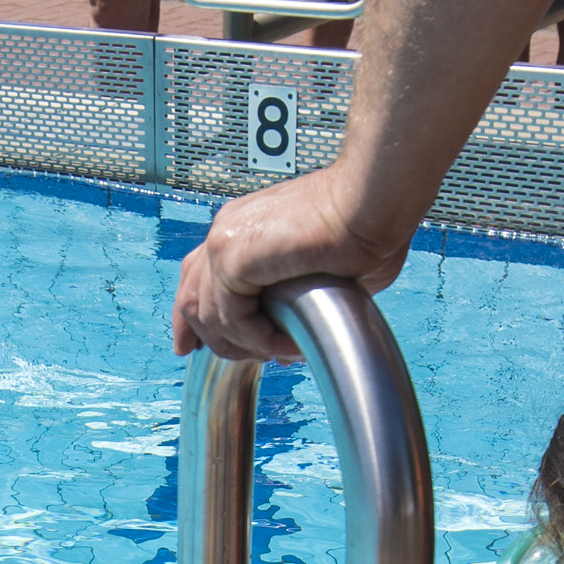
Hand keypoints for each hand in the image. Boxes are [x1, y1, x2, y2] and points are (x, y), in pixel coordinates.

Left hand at [171, 169, 410, 362]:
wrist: (372, 203)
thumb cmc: (363, 228)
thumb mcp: (318, 272)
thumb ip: (293, 304)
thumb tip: (288, 346)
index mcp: (241, 228)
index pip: (196, 276)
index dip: (191, 317)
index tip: (191, 348)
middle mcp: (226, 231)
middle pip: (191, 298)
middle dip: (210, 340)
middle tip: (253, 360)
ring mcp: (224, 241)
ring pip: (211, 318)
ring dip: (245, 345)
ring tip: (282, 351)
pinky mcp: (232, 256)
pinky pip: (233, 319)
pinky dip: (260, 340)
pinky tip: (288, 345)